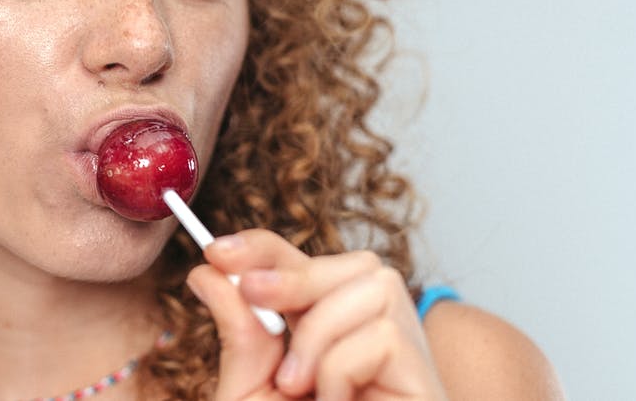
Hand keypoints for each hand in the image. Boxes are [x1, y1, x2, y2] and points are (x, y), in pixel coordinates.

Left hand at [185, 229, 447, 400]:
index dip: (264, 248)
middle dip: (295, 273)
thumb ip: (239, 332)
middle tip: (252, 295)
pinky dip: (340, 368)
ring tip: (300, 388)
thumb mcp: (251, 392)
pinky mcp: (427, 383)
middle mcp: (377, 341)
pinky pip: (382, 336)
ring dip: (318, 333)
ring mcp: (409, 362)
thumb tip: (208, 269)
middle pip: (357, 263)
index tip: (215, 249)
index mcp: (332, 337)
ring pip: (374, 288)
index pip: (308, 267)